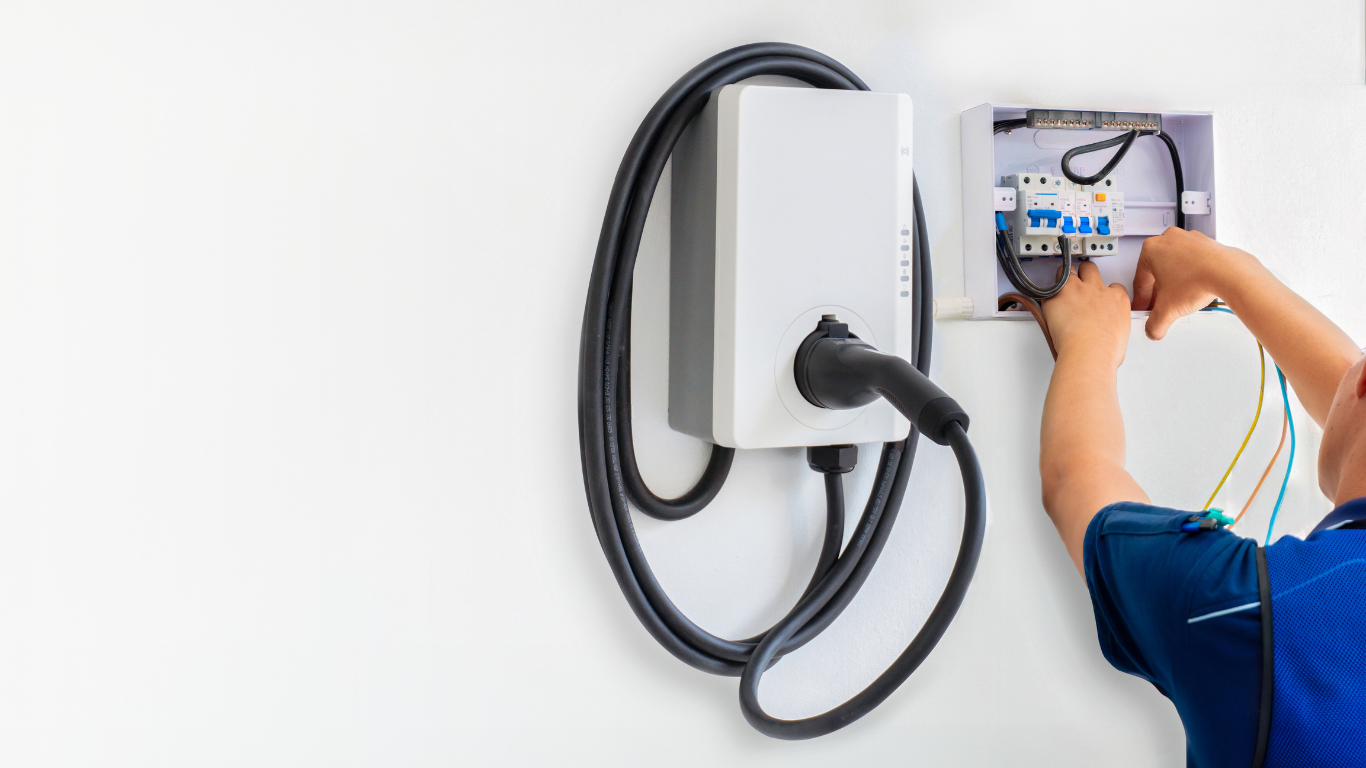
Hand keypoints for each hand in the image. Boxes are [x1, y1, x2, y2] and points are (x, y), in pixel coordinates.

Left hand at [1041, 261, 1131, 366]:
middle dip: (1084, 274)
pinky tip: (1047, 303)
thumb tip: (1108, 332)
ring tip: (1060, 289)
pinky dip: (1047, 295)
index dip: (1104, 291)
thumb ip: (1113, 325)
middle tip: (1078, 287)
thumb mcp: (1120, 335)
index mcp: (1117, 299)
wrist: (1089, 352)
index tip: (1098, 299)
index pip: (1113, 286)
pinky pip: (1048, 288)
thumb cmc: (1105, 350)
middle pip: (1090, 269)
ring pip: (1068, 271)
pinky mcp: (1057, 296)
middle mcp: (1097, 289)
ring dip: (1064, 278)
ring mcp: (1076, 290)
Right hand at [1132, 227, 1258, 339]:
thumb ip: (1154, 324)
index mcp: (1151, 249)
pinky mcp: (1205, 243)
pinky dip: (1189, 275)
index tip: (1144, 307)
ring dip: (1173, 283)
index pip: (1140, 281)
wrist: (1229, 274)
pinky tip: (1193, 289)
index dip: (1141, 300)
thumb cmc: (1198, 280)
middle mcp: (1168, 240)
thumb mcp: (1167, 310)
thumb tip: (1153, 329)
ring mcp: (1188, 239)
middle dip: (1158, 292)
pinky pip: (1191, 261)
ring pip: (1174, 265)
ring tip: (1179, 299)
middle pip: (1156, 272)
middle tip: (1160, 306)